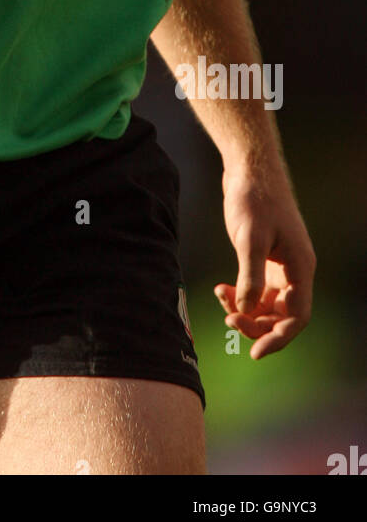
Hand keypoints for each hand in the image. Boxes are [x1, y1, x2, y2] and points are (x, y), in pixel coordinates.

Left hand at [214, 164, 315, 358]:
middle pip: (281, 316)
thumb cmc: (254, 198)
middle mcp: (294, 271)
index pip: (297, 317)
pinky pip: (256, 290)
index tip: (255, 353)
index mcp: (300, 268)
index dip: (279, 338)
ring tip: (221, 298)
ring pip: (267, 305)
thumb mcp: (249, 237)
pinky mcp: (265, 259)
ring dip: (246, 310)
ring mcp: (280, 267)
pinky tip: (221, 288)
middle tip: (228, 319)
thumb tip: (247, 309)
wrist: (250, 169)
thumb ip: (250, 275)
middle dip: (256, 324)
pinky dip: (240, 294)